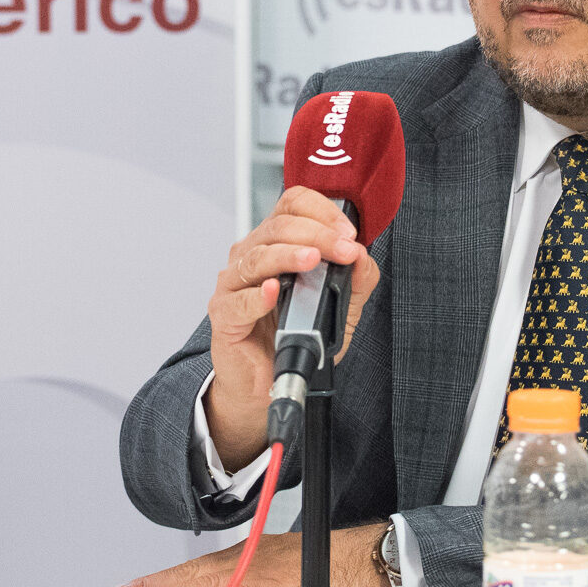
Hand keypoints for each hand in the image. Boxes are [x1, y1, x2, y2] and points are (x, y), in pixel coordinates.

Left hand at [101, 523, 396, 586]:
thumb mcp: (284, 566)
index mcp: (248, 559)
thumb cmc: (334, 566)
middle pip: (191, 575)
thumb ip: (252, 579)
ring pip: (205, 584)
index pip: (194, 570)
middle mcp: (249, 563)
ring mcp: (261, 577)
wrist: (371, 560)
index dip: (160, 581)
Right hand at [204, 186, 380, 470]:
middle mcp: (252, 255)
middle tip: (343, 249)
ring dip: (289, 255)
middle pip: (279, 226)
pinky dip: (257, 294)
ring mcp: (234, 283)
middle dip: (317, 234)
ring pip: (258, 255)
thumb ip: (355, 283)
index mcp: (277, 243)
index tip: (348, 233)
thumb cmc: (294, 338)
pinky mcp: (224, 314)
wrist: (266, 381)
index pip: (292, 205)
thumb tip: (363, 256)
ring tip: (312, 260)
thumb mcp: (339, 310)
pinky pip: (238, 299)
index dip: (321, 211)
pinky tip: (272, 291)